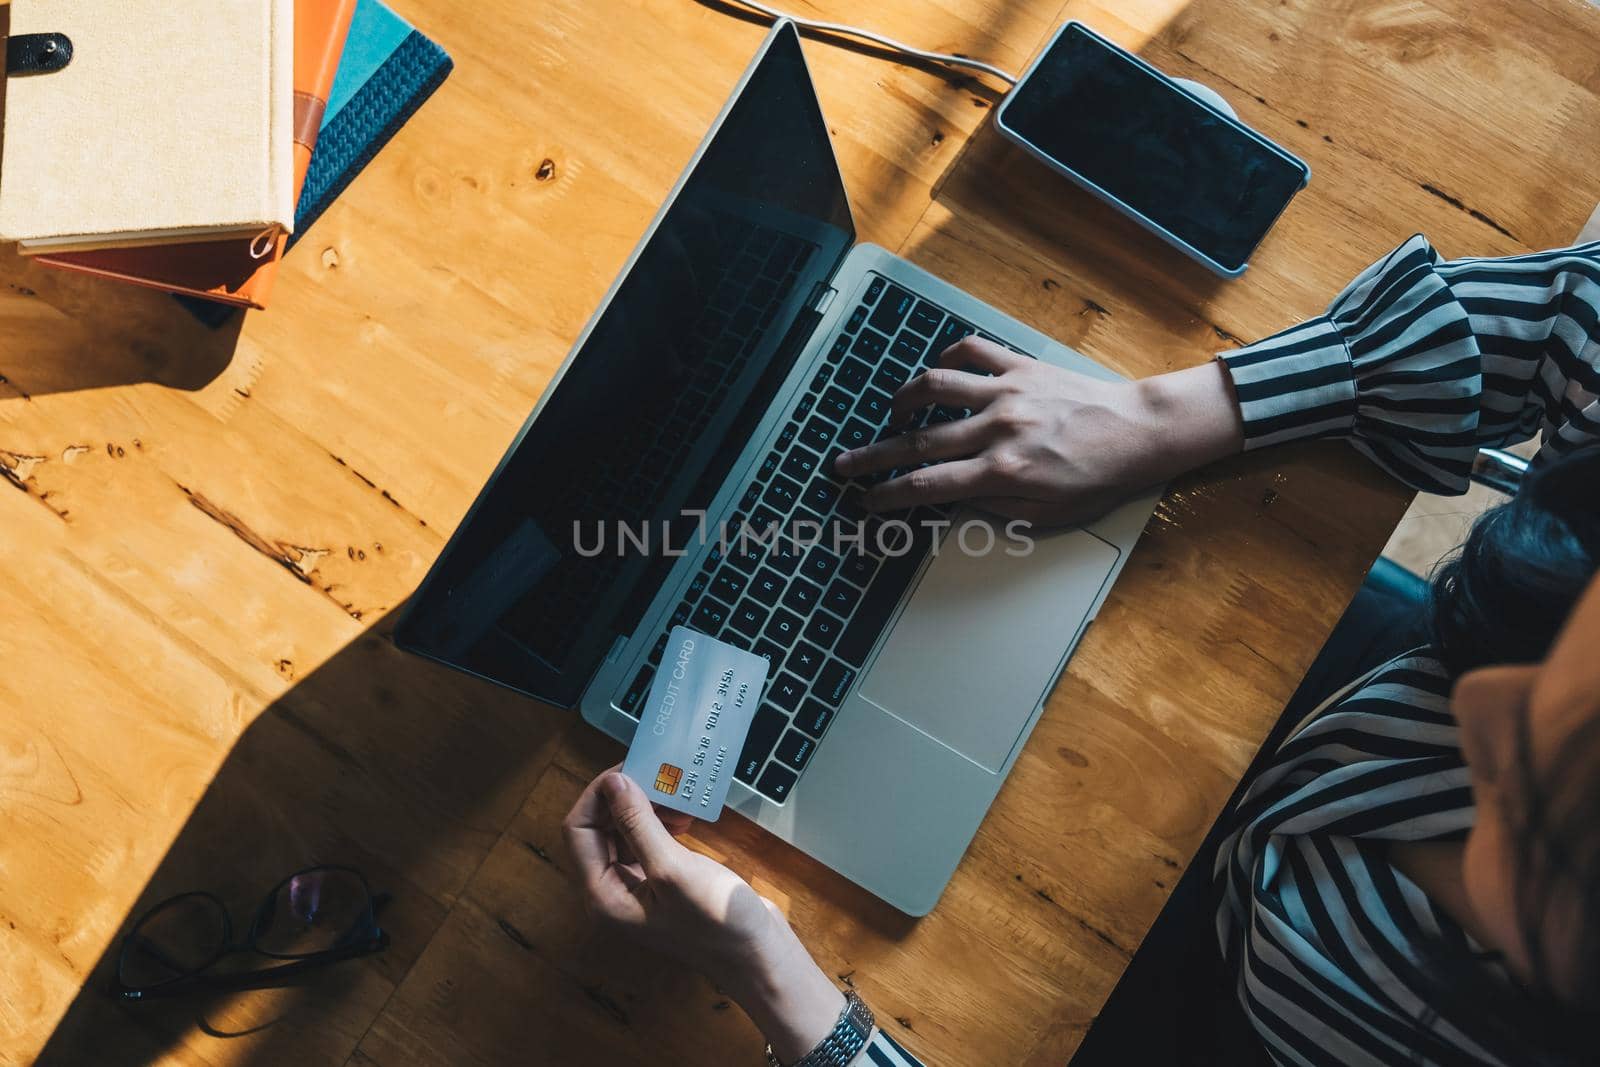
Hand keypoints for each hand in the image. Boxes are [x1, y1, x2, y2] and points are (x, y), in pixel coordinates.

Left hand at [562, 768, 844, 1059]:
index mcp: (602, 894)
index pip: (577, 830)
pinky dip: (661, 821)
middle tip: (656, 776)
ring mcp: (638, 886)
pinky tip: (684, 816)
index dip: (597, 795)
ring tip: (674, 795)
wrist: (757, 955)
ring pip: (623, 832)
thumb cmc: (714, 920)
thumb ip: (637, 824)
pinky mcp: (662, 881)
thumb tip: (614, 782)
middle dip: (623, 799)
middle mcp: (611, 890)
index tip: (630, 769)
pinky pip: (647, 841)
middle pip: (598, 829)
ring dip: (644, 807)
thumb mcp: (672, 868)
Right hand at [832, 339, 1244, 525]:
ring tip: (891, 414)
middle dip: (874, 457)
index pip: (928, 487)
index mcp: (1002, 473)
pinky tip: (937, 375)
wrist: (1139, 432)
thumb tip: (953, 504)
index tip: (866, 501)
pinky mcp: (1021, 366)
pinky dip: (946, 361)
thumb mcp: (1048, 515)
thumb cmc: (1098, 479)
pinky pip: (971, 353)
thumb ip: (995, 511)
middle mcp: (997, 429)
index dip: (888, 496)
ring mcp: (1007, 393)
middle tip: (844, 464)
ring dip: (903, 401)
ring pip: (935, 387)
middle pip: (917, 443)